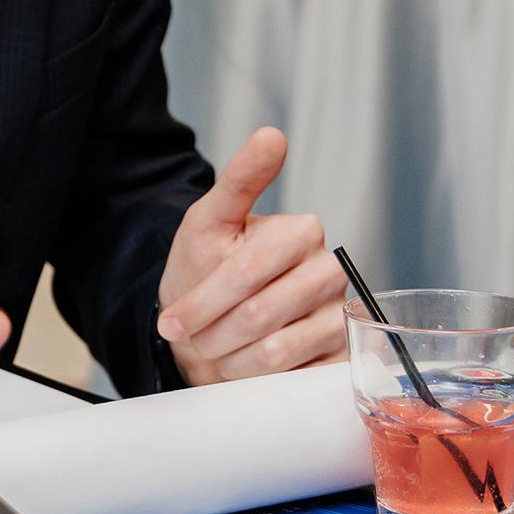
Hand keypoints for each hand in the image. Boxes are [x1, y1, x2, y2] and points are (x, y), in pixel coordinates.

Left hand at [156, 127, 344, 385]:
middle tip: (193, 339)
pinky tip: (243, 366)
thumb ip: (239, 179)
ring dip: (229, 359)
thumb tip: (271, 134)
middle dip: (211, 333)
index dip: (202, 302)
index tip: (172, 322)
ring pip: (275, 351)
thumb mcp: (209, 222)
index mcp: (302, 232)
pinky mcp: (341, 356)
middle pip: (257, 314)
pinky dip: (256, 378)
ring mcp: (339, 315)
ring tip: (215, 350)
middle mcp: (330, 271)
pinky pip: (295, 377)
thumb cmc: (208, 270)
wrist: (214, 323)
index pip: (246, 271)